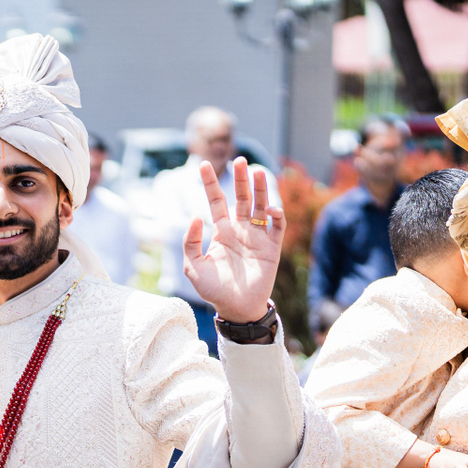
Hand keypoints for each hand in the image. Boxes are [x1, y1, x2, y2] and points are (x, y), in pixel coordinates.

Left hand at [184, 159, 285, 324]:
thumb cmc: (214, 290)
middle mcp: (240, 230)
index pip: (216, 201)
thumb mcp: (193, 267)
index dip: (210, 184)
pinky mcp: (272, 246)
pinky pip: (277, 225)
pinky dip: (275, 214)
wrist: (236, 308)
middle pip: (241, 198)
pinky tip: (268, 209)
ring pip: (260, 205)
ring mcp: (257, 236)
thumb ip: (190, 243)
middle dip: (241, 179)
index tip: (203, 165)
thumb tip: (195, 216)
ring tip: (257, 171)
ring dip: (260, 189)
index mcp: (221, 232)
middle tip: (240, 160)